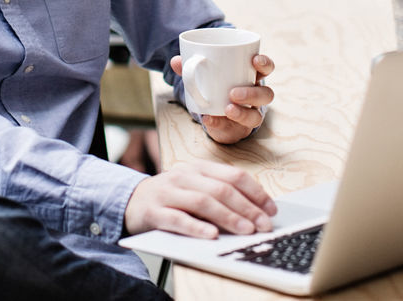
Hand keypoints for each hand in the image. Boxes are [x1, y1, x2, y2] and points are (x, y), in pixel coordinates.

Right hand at [124, 159, 276, 237]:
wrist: (132, 200)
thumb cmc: (171, 196)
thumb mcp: (195, 186)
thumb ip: (219, 192)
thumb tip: (256, 210)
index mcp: (198, 168)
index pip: (233, 176)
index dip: (255, 192)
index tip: (271, 209)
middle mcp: (184, 176)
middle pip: (221, 189)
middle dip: (247, 208)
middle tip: (263, 224)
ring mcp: (168, 193)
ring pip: (203, 202)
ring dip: (228, 217)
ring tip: (245, 230)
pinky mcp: (154, 212)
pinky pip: (177, 219)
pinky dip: (196, 227)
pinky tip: (211, 235)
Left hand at [171, 54, 274, 144]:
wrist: (214, 113)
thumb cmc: (214, 87)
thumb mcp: (203, 75)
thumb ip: (190, 68)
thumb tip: (175, 61)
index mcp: (250, 76)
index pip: (266, 68)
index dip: (265, 64)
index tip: (254, 61)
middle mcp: (255, 96)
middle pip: (266, 95)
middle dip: (252, 93)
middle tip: (233, 93)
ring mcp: (249, 114)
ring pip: (256, 116)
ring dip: (242, 113)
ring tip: (227, 109)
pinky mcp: (237, 130)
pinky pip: (233, 130)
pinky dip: (218, 124)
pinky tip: (208, 119)